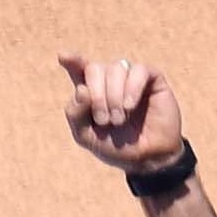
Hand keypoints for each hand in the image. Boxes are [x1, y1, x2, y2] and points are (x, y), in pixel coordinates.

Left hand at [58, 53, 185, 173]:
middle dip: (97, 96)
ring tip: (120, 119)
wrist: (149, 159)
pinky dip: (132, 88)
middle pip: (94, 69)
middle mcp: (109, 80)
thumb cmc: (117, 148)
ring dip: (114, 96)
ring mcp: (131, 77)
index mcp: (91, 91)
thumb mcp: (87, 137)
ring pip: (115, 69)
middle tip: (104, 120)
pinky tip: (130, 106)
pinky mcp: (152, 78)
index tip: (63, 57)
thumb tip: (81, 89)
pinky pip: (138, 70)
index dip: (72, 60)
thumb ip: (75, 115)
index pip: (78, 68)